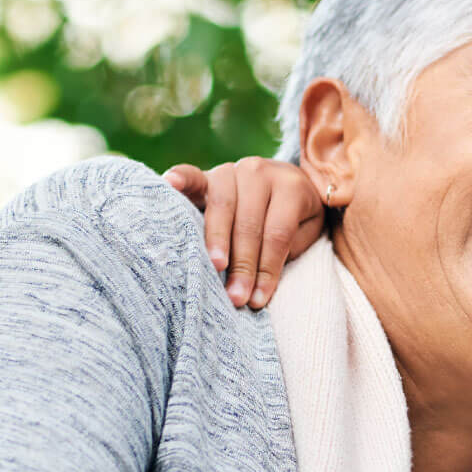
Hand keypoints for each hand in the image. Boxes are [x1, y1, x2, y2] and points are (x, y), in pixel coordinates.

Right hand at [163, 157, 324, 308]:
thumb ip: (283, 253)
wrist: (282, 179)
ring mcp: (231, 171)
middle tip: (235, 297)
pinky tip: (170, 184)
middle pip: (249, 223)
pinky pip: (192, 176)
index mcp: (291, 188)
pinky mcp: (207, 174)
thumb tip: (257, 290)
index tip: (257, 300)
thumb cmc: (293, 218)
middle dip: (242, 264)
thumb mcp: (301, 234)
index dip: (267, 268)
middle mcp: (260, 173)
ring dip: (217, 239)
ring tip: (215, 266)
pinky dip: (181, 178)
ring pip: (222, 206)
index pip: (278, 234)